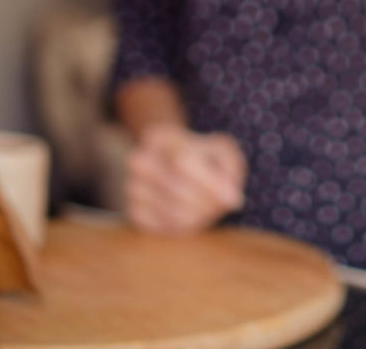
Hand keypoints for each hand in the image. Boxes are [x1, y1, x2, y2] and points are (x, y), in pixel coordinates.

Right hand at [124, 122, 246, 235]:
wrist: (176, 168)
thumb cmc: (205, 158)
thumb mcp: (222, 151)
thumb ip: (231, 168)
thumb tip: (230, 198)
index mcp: (159, 136)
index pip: (183, 162)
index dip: (211, 183)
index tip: (234, 198)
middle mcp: (138, 159)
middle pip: (180, 191)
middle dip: (209, 203)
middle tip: (221, 204)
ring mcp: (131, 187)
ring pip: (174, 214)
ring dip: (201, 217)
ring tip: (208, 209)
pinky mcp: (133, 212)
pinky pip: (164, 229)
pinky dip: (184, 228)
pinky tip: (190, 216)